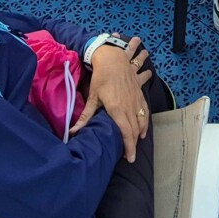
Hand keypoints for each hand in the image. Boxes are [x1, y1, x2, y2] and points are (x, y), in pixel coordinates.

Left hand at [69, 35, 151, 161]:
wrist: (114, 58)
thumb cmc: (101, 78)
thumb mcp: (92, 97)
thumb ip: (86, 117)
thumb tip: (72, 132)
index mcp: (118, 110)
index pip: (126, 133)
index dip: (129, 148)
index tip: (130, 158)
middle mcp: (130, 106)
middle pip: (135, 130)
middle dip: (134, 144)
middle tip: (130, 155)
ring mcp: (137, 99)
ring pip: (142, 120)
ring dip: (141, 132)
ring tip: (138, 140)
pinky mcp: (140, 93)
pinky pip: (145, 109)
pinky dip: (145, 119)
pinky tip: (144, 124)